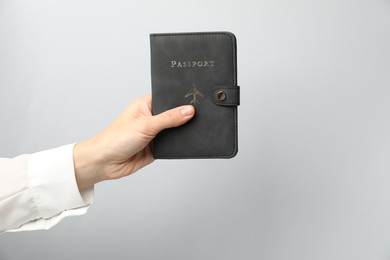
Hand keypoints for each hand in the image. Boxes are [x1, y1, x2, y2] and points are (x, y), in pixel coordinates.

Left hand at [73, 95, 194, 189]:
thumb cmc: (115, 139)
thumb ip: (169, 118)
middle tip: (201, 114)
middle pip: (174, 114)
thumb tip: (188, 111)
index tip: (197, 98)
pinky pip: (173, 144)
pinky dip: (179, 144)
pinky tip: (187, 142)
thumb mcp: (146, 125)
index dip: (180, 98)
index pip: (168, 98)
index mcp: (145, 105)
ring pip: (175, 130)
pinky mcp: (157, 148)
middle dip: (184, 116)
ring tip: (197, 128)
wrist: (105, 163)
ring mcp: (154, 133)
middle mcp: (151, 118)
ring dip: (182, 131)